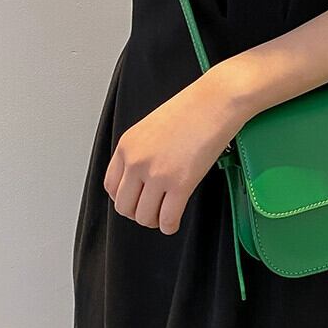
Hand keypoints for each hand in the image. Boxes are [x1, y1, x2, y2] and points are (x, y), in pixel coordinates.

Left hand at [103, 64, 250, 234]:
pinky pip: (167, 218)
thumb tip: (142, 177)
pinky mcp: (180, 184)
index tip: (136, 200)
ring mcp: (157, 174)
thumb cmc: (192, 108)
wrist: (216, 101)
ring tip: (164, 217)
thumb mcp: (152, 127)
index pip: (111, 187)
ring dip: (154, 221)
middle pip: (124, 206)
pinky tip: (174, 222)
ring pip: (144, 217)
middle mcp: (136, 162)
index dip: (125, 198)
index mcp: (127, 146)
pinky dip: (169, 226)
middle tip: (152, 212)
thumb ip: (141, 151)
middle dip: (138, 213)